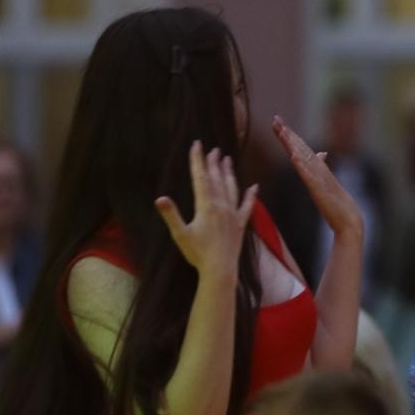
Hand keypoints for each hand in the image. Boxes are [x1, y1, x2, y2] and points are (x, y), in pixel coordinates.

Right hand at [155, 142, 257, 278]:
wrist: (220, 269)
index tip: (197, 145)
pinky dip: (251, 195)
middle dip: (213, 163)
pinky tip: (254, 186)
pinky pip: (248, 206)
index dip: (198, 160)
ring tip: (228, 159)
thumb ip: (171, 215)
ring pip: (231, 188)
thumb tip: (160, 198)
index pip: (200, 177)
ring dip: (229, 173)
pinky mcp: (241, 223)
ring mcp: (233, 214)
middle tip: (213, 149)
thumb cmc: (198, 253)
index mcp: (206, 206)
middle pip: (216, 179)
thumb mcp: (180, 234)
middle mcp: (221, 205)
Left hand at [271, 119, 363, 238]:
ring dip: (293, 144)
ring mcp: (320, 181)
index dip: (290, 137)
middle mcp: (319, 172)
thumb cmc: (339, 208)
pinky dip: (302, 165)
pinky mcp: (320, 192)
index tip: (278, 124)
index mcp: (318, 172)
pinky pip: (309, 177)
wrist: (350, 223)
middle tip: (276, 119)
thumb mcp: (328, 186)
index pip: (301, 150)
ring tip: (283, 131)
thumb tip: (322, 154)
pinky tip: (293, 156)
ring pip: (304, 158)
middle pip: (301, 149)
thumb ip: (323, 170)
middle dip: (288, 134)